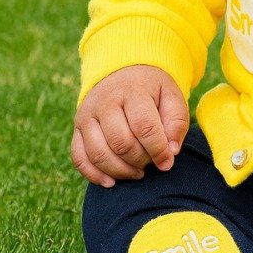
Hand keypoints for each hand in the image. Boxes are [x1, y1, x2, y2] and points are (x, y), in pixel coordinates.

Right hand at [72, 65, 189, 187]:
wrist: (121, 71)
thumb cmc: (151, 90)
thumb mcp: (171, 96)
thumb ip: (176, 123)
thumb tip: (171, 153)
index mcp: (133, 90)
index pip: (144, 127)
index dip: (158, 150)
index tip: (167, 162)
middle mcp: (105, 102)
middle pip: (120, 143)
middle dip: (139, 160)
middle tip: (150, 162)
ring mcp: (87, 115)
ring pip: (99, 154)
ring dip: (120, 171)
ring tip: (137, 172)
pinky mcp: (76, 128)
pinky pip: (79, 158)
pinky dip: (94, 175)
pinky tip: (112, 182)